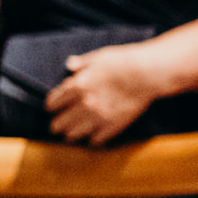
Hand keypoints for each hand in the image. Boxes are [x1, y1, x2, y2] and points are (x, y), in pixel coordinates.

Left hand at [47, 44, 162, 145]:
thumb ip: (82, 64)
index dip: (51, 105)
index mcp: (77, 86)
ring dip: (71, 134)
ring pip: (75, 134)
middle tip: (56, 127)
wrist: (146, 75)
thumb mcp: (98, 58)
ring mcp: (99, 117)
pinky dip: (92, 140)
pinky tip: (92, 138)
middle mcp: (84, 104)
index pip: (54, 102)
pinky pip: (96, 140)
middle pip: (60, 122)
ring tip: (71, 135)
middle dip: (57, 125)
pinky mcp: (113, 126)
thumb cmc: (123, 62)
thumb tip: (70, 64)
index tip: (52, 108)